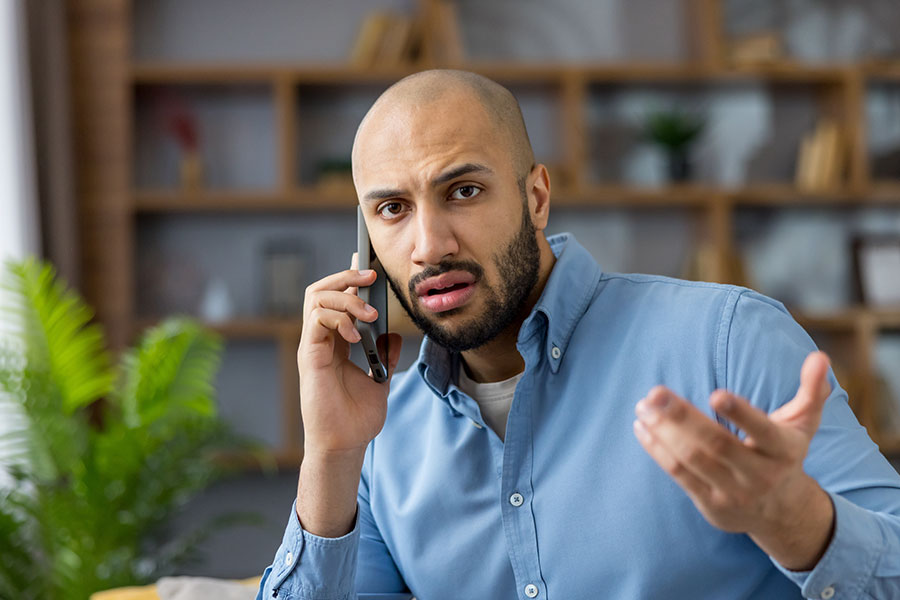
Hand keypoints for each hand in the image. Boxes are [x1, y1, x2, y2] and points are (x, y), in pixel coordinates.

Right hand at [298, 253, 402, 455]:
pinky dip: (337, 318)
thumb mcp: (380, 380)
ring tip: (370, 314)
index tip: (368, 264)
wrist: (345, 445)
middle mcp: (320, 340)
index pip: (338, 300)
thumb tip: (394, 335)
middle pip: (322, 290)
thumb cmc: (357, 418)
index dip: (349, 279)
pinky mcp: (309, 356)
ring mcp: (312, 346)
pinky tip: (356, 334)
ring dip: (346, 297)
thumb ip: (385, 356)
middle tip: (371, 275)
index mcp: (335, 343)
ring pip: (316, 298)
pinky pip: (315, 320)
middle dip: (346, 276)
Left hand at [633, 351, 834, 569]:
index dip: (740, 414)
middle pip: (715, 444)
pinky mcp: (709, 504)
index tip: (716, 394)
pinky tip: (642, 427)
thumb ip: (811, 391)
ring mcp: (732, 492)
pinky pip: (678, 475)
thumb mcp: (802, 425)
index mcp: (782, 450)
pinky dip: (657, 450)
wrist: (780, 513)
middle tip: (655, 392)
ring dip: (663, 432)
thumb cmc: (784, 455)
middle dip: (682, 417)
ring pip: (692, 459)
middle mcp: (758, 474)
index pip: (762, 430)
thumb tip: (820, 357)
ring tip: (643, 406)